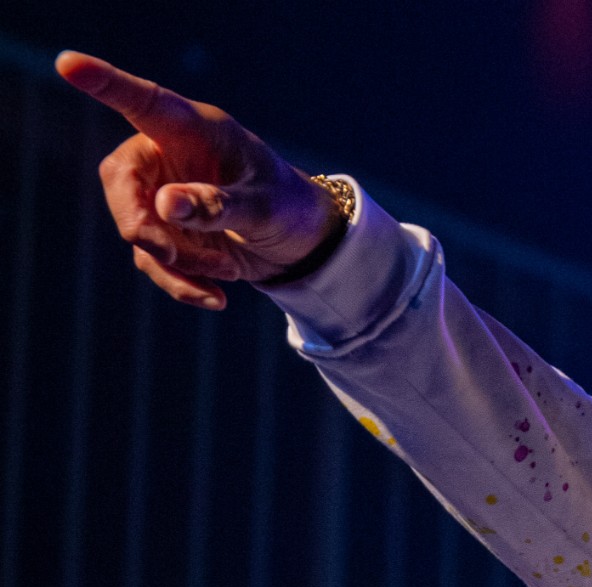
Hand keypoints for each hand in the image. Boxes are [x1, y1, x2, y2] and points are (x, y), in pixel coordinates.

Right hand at [55, 51, 342, 309]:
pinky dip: (181, 284)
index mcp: (196, 131)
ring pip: (137, 230)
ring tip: (228, 271)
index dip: (104, 82)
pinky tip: (216, 299)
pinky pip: (155, 262)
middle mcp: (169, 157)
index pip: (144, 102)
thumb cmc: (290, 206)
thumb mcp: (265, 207)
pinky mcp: (167, 233)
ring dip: (177, 261)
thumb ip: (219, 205)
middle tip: (171, 254)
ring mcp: (162, 196)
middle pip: (120, 180)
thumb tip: (163, 204)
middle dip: (139, 224)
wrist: (303, 245)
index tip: (68, 62)